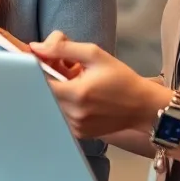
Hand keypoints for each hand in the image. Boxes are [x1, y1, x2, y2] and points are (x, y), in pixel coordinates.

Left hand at [29, 32, 167, 138]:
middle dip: (50, 78)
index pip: (39, 81)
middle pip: (44, 92)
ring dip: (57, 92)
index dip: (38, 68)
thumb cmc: (122, 79)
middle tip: (66, 70)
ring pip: (51, 104)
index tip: (46, 61)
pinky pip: (61, 114)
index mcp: (76, 94)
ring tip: (76, 84)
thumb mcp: (95, 55)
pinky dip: (65, 104)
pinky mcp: (78, 133)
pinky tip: (81, 98)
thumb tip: (36, 47)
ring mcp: (75, 126)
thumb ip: (63, 48)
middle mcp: (73, 113)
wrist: (143, 107)